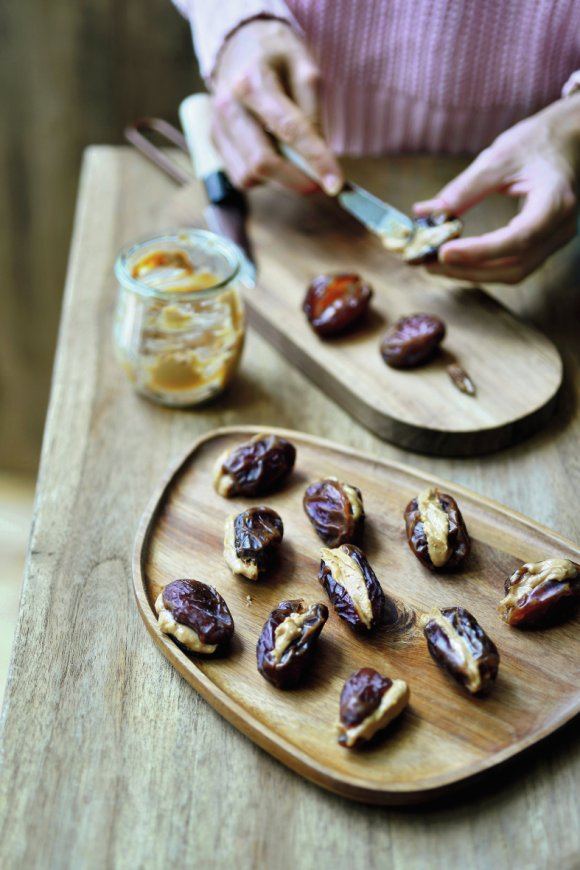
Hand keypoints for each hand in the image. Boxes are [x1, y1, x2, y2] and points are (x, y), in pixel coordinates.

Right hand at [210, 18, 342, 194]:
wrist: (240, 46)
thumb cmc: (278, 57)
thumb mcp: (304, 66)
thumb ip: (313, 108)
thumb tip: (319, 153)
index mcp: (253, 80)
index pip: (289, 129)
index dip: (315, 160)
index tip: (335, 184)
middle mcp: (229, 105)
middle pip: (263, 161)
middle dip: (296, 180)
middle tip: (321, 185)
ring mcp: (218, 126)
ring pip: (250, 175)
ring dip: (280, 181)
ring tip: (298, 169)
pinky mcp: (216, 142)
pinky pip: (241, 177)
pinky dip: (264, 180)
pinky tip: (277, 163)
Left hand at [414, 96, 579, 283]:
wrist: (569, 140)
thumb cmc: (538, 142)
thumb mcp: (498, 158)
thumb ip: (463, 190)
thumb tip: (424, 213)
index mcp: (555, 202)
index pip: (517, 238)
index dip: (479, 251)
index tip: (443, 252)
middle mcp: (560, 229)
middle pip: (513, 266)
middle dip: (468, 269)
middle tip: (429, 263)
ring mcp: (554, 240)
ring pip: (513, 272)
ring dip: (472, 272)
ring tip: (437, 264)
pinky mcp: (545, 244)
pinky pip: (514, 264)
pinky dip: (483, 266)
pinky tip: (458, 259)